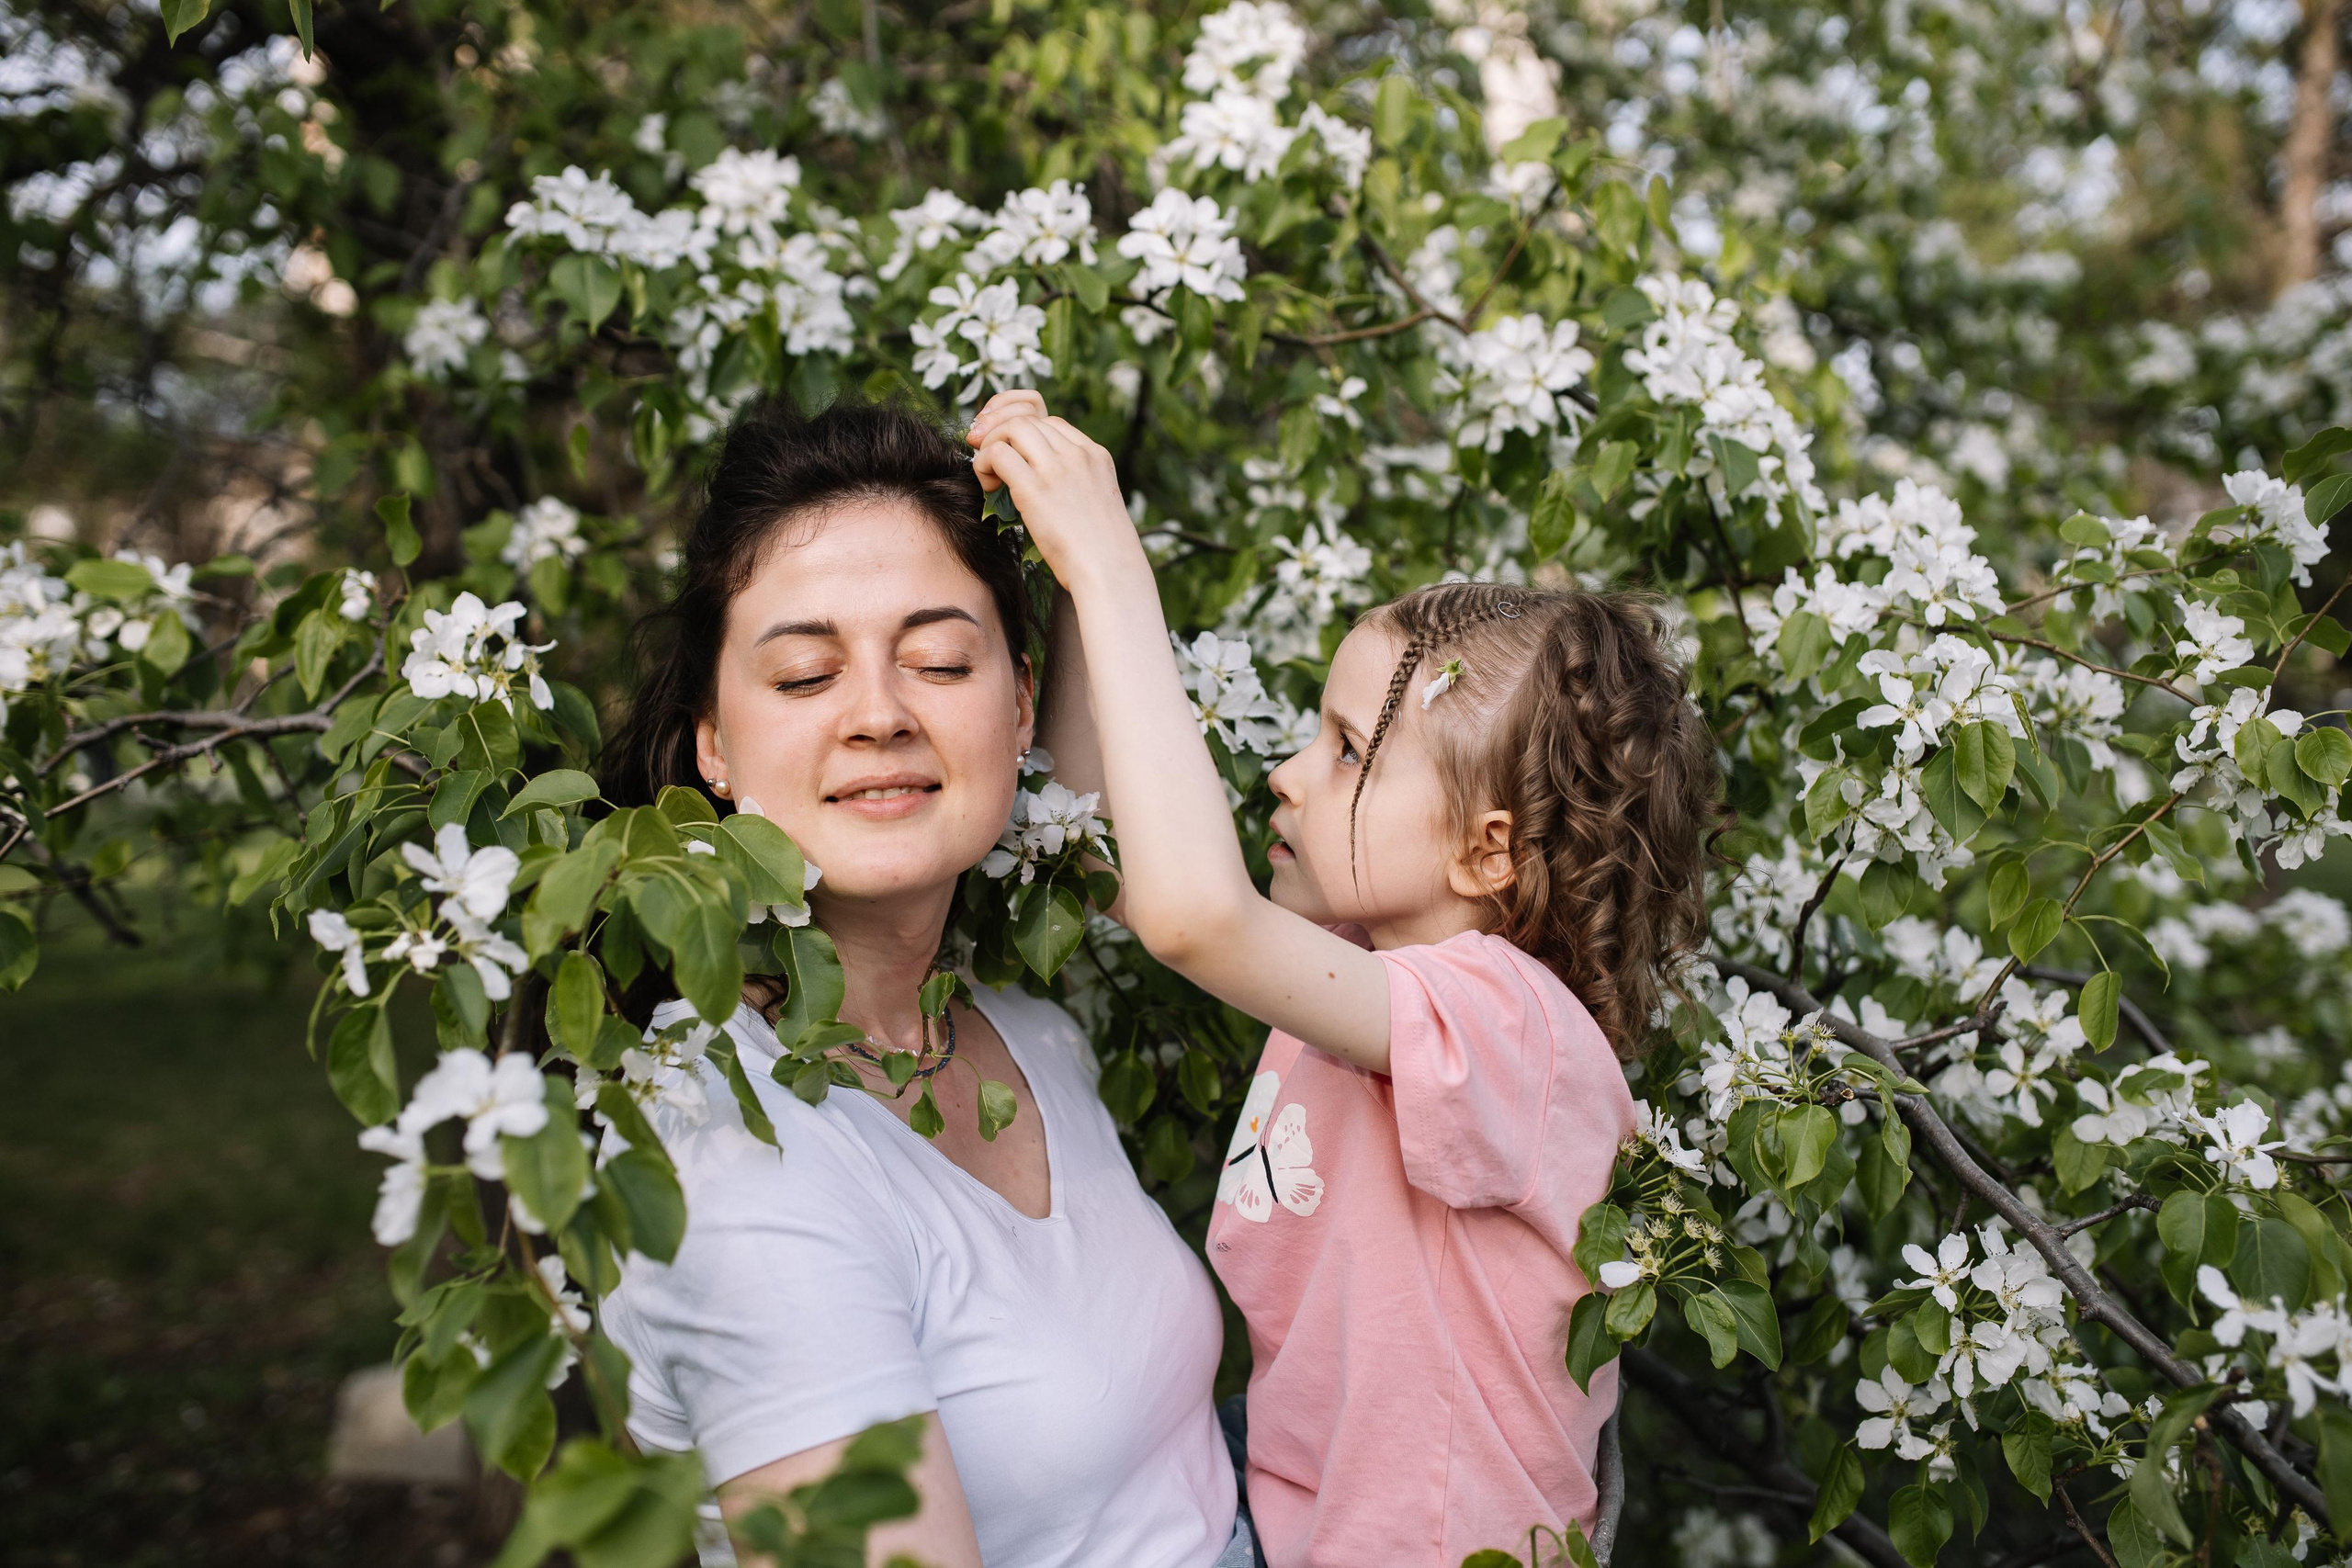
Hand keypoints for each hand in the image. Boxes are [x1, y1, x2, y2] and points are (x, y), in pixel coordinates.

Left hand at [967, 395, 1142, 590]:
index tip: (1013, 456)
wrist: (1110, 572)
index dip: (1024, 435)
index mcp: (1095, 456)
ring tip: (990, 475)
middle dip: (1000, 434)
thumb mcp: (1095, 506)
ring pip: (1011, 428)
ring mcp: (1057, 468)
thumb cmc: (1103, 553)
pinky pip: (997, 453)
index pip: (1052, 423)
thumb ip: (1073, 487)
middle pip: (1028, 420)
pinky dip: (984, 465)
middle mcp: (1077, 454)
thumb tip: (1039, 489)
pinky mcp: (1035, 487)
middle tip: (988, 459)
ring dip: (990, 446)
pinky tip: (989, 487)